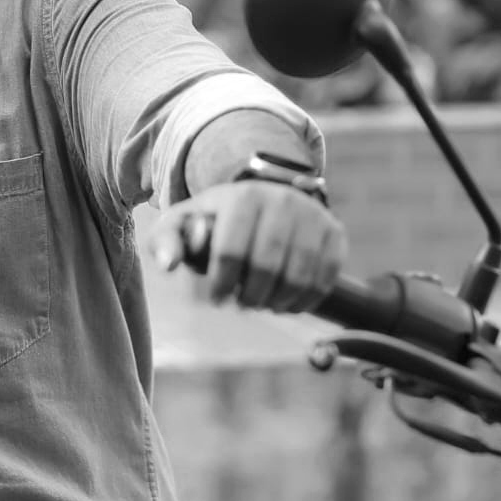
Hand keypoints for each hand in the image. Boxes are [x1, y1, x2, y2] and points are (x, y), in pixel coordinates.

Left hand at [150, 180, 346, 312]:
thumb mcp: (185, 221)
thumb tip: (168, 266)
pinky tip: (286, 302)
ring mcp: (312, 217)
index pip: (231, 251)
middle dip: (250, 297)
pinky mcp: (334, 233)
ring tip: (262, 304)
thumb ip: (166, 241)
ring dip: (277, 302)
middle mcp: (281, 201)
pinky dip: (304, 300)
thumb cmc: (218, 218)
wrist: (266, 195)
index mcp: (242, 197)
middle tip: (242, 304)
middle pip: (267, 267)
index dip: (222, 284)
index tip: (217, 299)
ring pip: (298, 277)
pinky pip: (324, 279)